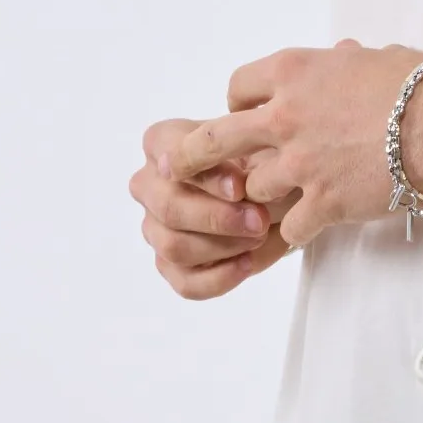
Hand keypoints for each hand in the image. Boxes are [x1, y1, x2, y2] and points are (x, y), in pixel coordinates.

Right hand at [129, 116, 294, 300]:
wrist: (274, 188)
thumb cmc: (260, 157)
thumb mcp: (260, 140)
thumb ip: (249, 147)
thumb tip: (242, 186)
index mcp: (161, 142)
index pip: (173, 158)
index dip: (206, 177)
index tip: (240, 188)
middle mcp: (148, 184)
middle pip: (168, 208)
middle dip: (216, 218)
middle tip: (259, 220)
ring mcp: (154, 227)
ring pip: (173, 247)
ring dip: (221, 246)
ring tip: (258, 237)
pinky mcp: (169, 264)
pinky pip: (185, 282)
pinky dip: (218, 278)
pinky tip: (246, 265)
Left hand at [165, 41, 422, 250]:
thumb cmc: (419, 84)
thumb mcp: (370, 58)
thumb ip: (342, 64)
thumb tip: (342, 56)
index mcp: (293, 73)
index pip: (237, 88)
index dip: (238, 104)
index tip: (243, 114)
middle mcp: (285, 117)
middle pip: (214, 140)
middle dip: (194, 157)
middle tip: (182, 169)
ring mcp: (300, 164)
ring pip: (252, 188)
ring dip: (262, 195)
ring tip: (277, 199)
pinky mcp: (323, 203)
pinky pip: (290, 227)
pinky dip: (296, 230)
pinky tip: (307, 228)